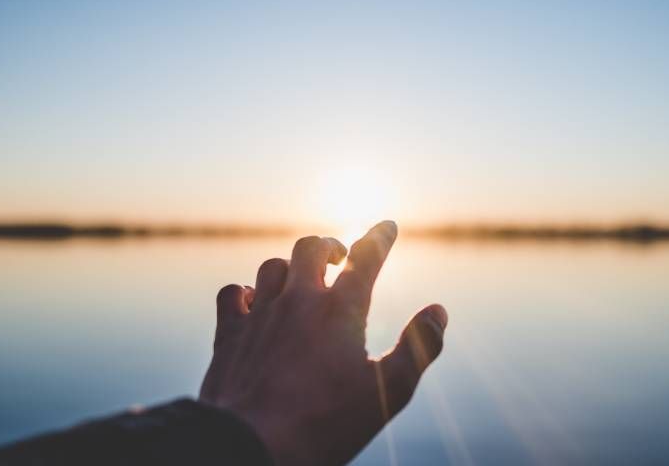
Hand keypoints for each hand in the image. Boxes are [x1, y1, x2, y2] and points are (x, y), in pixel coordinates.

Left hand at [199, 221, 447, 464]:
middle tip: (339, 257)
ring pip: (272, 266)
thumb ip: (418, 348)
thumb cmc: (326, 423)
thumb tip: (438, 311)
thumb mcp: (388, 393)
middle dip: (330, 246)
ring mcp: (260, 315)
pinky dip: (247, 291)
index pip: (365, 257)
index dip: (379, 237)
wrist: (252, 446)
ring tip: (301, 280)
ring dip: (290, 267)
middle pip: (311, 247)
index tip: (387, 226)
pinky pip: (233, 293)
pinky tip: (254, 303)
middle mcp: (297, 301)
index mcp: (340, 311)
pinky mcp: (229, 335)